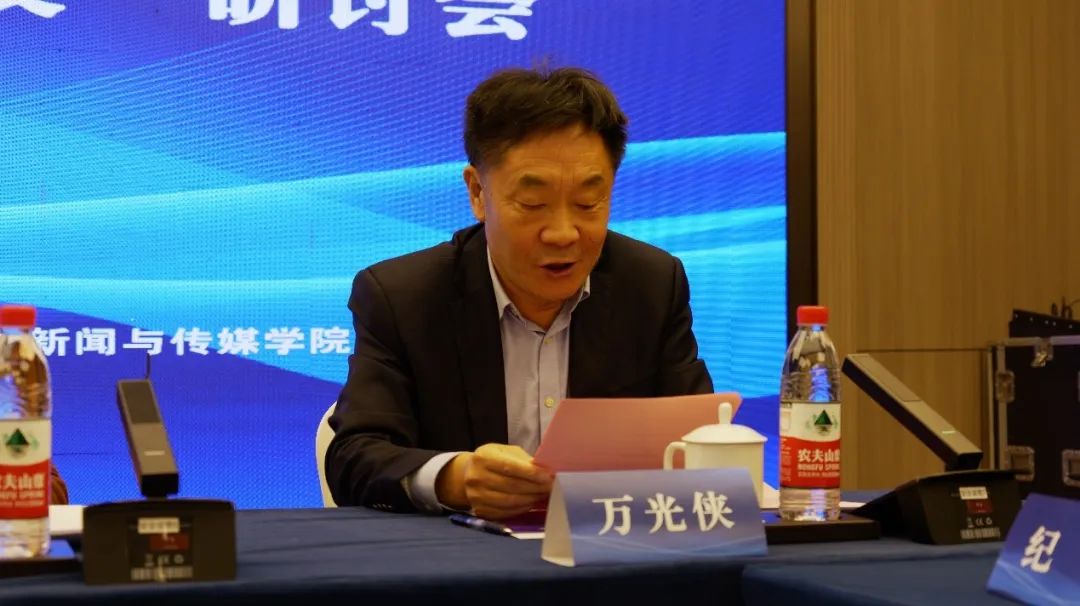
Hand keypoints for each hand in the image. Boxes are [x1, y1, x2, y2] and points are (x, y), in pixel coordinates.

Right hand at [435, 443, 552, 519]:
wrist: (468, 474)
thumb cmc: (493, 460)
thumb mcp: (505, 452)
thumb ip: (523, 460)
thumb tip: (546, 471)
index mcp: (483, 457)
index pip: (510, 467)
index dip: (532, 473)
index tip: (549, 476)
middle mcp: (476, 477)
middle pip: (512, 486)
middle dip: (535, 487)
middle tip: (551, 487)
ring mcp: (476, 496)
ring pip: (510, 501)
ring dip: (531, 499)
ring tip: (543, 495)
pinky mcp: (480, 510)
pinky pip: (506, 513)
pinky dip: (522, 508)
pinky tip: (531, 502)